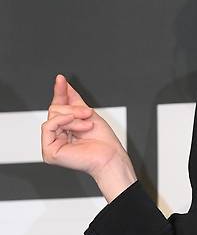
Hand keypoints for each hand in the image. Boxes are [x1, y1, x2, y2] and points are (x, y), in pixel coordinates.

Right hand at [41, 74, 136, 193]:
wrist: (110, 156)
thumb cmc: (104, 141)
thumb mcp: (87, 113)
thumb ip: (72, 99)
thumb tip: (63, 83)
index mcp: (66, 129)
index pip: (58, 107)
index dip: (60, 93)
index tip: (61, 78)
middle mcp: (57, 137)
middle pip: (54, 109)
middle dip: (73, 109)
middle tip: (88, 114)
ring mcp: (52, 144)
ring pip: (53, 115)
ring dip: (73, 117)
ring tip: (87, 125)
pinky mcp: (49, 152)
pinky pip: (48, 126)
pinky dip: (62, 121)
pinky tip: (74, 125)